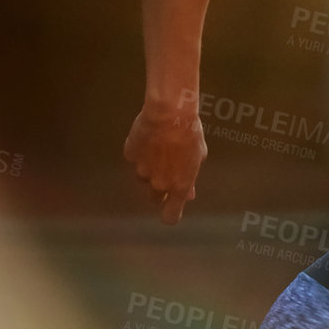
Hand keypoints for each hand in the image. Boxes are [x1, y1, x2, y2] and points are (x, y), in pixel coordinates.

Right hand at [122, 101, 206, 224]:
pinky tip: (150, 137)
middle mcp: (158, 183)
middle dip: (160, 189)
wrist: (169, 113)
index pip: (170, 215)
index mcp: (179, 185)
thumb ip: (191, 177)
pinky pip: (135, 158)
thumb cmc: (190, 133)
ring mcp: (141, 170)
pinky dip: (140, 152)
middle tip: (168, 170)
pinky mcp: (130, 155)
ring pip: (144, 177)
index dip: (171, 213)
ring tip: (160, 148)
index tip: (172, 210)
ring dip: (150, 168)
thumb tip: (189, 194)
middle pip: (155, 198)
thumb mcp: (198, 156)